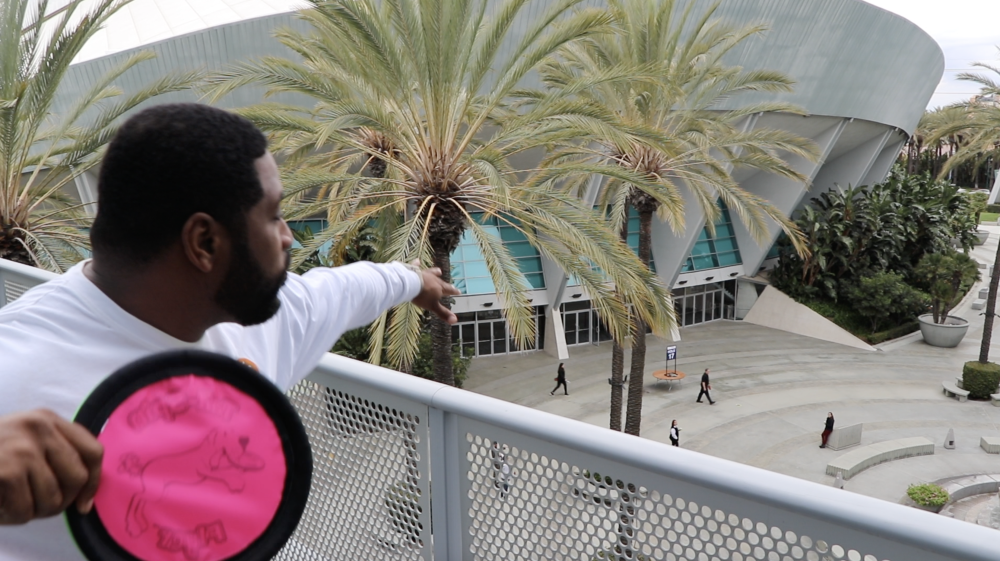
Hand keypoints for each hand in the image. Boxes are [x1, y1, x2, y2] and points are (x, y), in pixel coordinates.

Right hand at [0, 409, 102, 524]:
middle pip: (78, 478)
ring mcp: (24, 446)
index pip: (93, 451)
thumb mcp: (22, 442)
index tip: (82, 504)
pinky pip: (26, 510)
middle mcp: (40, 426)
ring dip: (32, 512)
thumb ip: (54, 456)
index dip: (93, 482)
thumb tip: (85, 498)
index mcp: (47, 419)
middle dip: (60, 502)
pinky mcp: (8, 469)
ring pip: (53, 499)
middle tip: (37, 507)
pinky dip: (11, 517)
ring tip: (11, 503)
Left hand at [411, 266, 459, 323]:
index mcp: (439, 288)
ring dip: (435, 272)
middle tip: (451, 284)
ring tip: (439, 270)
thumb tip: (455, 321)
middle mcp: (433, 279)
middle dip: (446, 284)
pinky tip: (417, 260)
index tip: (459, 291)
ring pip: (431, 273)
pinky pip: (416, 266)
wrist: (410, 284)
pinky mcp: (414, 270)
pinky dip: (417, 264)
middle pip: (441, 282)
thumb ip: (443, 313)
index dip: (454, 291)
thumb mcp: (433, 306)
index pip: (449, 290)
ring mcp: (424, 274)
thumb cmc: (422, 296)